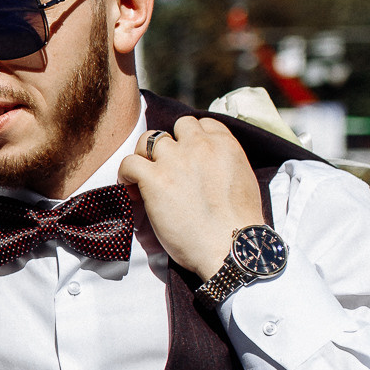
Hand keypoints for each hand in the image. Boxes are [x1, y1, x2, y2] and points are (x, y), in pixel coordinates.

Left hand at [116, 117, 264, 280]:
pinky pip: (129, 163)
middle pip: (177, 127)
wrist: (231, 246)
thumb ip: (224, 163)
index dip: (191, 139)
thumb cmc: (238, 225)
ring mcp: (175, 160)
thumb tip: (209, 167)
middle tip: (166, 166)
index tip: (186, 155)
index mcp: (225, 145)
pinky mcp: (155, 179)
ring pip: (149, 139)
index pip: (202, 124)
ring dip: (146, 155)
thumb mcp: (243, 180)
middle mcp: (200, 145)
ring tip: (146, 176)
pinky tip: (131, 188)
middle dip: (171, 143)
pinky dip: (126, 174)